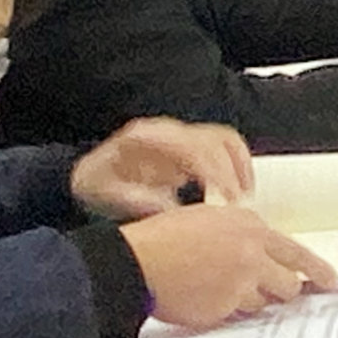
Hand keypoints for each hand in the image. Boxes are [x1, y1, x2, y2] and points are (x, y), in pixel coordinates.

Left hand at [69, 118, 253, 217]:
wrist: (93, 176)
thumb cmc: (97, 185)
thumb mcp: (104, 194)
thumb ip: (134, 199)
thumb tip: (166, 206)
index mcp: (145, 137)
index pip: (190, 146)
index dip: (212, 171)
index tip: (223, 198)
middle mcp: (167, 130)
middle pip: (214, 140)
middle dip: (231, 174)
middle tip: (237, 207)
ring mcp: (182, 134)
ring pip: (225, 139)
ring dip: (241, 168)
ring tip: (244, 199)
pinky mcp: (193, 145)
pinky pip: (226, 147)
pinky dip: (240, 167)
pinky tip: (242, 191)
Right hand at [121, 204, 337, 329]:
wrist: (136, 261)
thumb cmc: (163, 238)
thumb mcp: (210, 220)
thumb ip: (242, 236)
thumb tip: (259, 255)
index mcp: (251, 228)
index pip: (298, 253)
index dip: (318, 271)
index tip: (331, 282)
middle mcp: (251, 255)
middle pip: (288, 285)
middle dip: (282, 291)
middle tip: (268, 292)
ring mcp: (239, 285)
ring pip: (262, 304)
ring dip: (249, 301)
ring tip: (217, 288)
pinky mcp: (223, 309)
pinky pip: (236, 317)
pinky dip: (226, 311)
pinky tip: (204, 299)